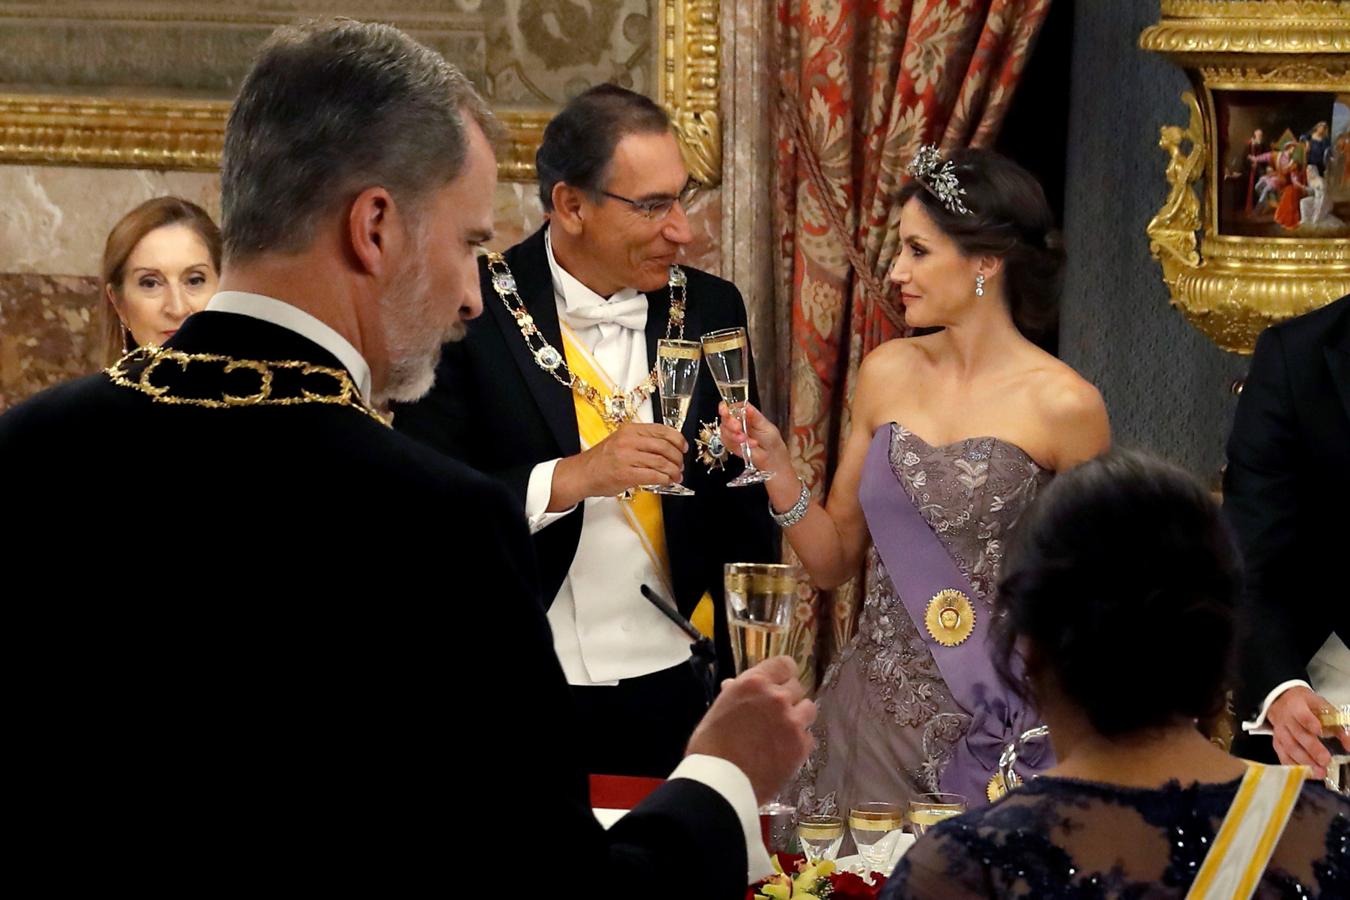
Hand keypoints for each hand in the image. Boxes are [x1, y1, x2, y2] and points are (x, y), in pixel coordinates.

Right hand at [551, 422, 686, 505]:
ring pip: (661, 462)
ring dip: (673, 471)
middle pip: (664, 446)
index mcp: (630, 430)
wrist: (582, 473)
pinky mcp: (626, 474)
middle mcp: (629, 441)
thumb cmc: (602, 460)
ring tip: (676, 476)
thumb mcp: (621, 441)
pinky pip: (653, 475)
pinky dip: (664, 479)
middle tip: (680, 465)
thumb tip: (667, 448)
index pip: (661, 430)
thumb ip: (642, 441)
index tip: (683, 447)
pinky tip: (666, 481)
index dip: (677, 439)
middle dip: (677, 458)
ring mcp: (627, 457)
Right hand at [686, 656, 816, 804]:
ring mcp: (792, 721)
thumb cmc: (709, 746)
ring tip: (784, 732)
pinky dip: (799, 742)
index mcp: (753, 683)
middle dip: (787, 698)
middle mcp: (777, 697)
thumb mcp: (718, 710)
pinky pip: (809, 736)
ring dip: (798, 717)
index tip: (778, 684)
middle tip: (774, 714)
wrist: (720, 783)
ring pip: (808, 709)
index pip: (784, 664)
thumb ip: (734, 694)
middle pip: (796, 687)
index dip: (782, 675)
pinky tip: (784, 752)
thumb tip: (734, 685)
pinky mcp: (801, 746)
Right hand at [718, 401, 789, 472]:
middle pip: (725, 418)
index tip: (724, 411)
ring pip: (723, 431)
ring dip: (733, 435)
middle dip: (729, 423)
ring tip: (745, 439)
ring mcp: (733, 434)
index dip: (725, 408)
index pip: (731, 407)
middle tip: (737, 428)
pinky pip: (726, 442)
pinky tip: (745, 444)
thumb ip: (754, 416)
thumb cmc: (770, 439)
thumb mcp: (764, 424)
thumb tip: (746, 406)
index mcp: (745, 414)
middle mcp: (737, 422)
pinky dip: (735, 444)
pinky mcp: (731, 445)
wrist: (772, 456)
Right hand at [1267, 685, 1347, 777]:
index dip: (1309, 722)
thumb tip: (1349, 745)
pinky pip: (1283, 756)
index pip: (1302, 715)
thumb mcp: (1322, 707)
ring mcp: (1280, 732)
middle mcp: (1286, 720)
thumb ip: (1337, 725)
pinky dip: (1294, 766)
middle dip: (1312, 749)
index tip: (1319, 731)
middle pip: (1297, 735)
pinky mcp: (1277, 743)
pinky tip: (1307, 773)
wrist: (1281, 702)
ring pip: (1289, 748)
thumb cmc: (1305, 705)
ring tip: (1319, 772)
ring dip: (1305, 761)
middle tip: (1325, 760)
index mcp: (1297, 706)